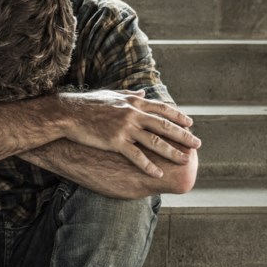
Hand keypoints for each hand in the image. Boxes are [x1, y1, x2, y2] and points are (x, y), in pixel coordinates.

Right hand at [59, 89, 200, 177]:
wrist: (69, 113)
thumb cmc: (89, 104)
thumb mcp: (112, 94)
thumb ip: (130, 95)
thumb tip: (143, 92)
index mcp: (134, 102)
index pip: (162, 109)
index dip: (178, 116)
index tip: (191, 123)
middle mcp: (133, 113)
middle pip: (164, 126)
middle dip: (183, 135)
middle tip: (197, 144)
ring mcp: (125, 127)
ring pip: (154, 141)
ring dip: (172, 152)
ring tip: (184, 160)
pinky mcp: (115, 141)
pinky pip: (136, 156)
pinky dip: (148, 165)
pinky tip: (158, 174)